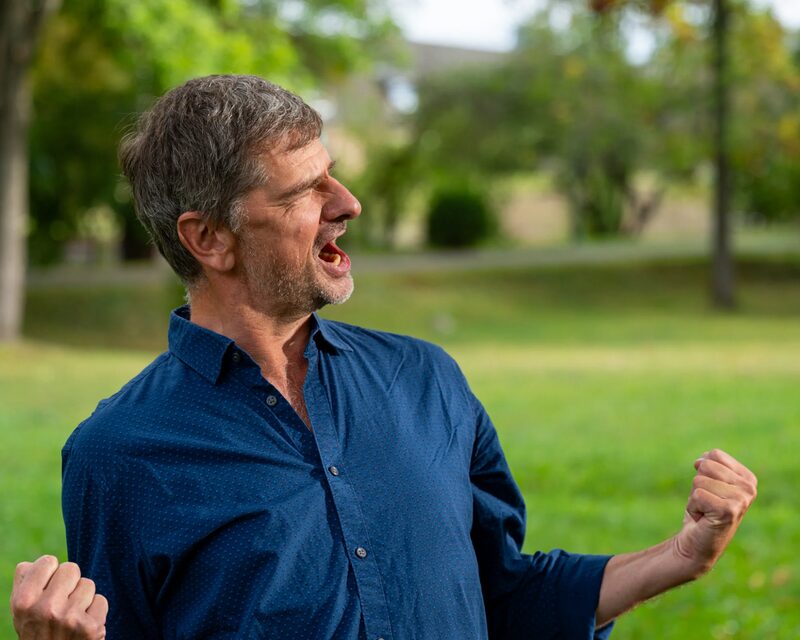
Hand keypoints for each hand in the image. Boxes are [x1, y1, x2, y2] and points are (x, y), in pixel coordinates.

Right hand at [10, 555, 107, 639]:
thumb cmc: (37, 633)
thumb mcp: (21, 612)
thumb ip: (25, 584)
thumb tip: (32, 564)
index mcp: (24, 601)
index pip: (48, 561)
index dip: (50, 573)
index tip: (47, 588)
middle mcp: (46, 608)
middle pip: (71, 568)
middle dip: (69, 583)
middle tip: (61, 605)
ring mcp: (70, 618)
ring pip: (88, 584)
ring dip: (83, 599)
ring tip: (70, 618)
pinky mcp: (91, 628)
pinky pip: (101, 600)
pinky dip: (95, 612)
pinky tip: (83, 627)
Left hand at [673, 449, 757, 577]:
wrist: (696, 543)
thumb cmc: (701, 511)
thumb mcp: (706, 482)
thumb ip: (708, 465)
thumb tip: (700, 461)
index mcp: (748, 478)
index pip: (715, 455)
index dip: (703, 471)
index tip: (710, 491)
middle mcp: (749, 488)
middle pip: (706, 465)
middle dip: (698, 484)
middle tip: (706, 503)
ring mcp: (741, 500)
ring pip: (699, 480)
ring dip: (695, 497)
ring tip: (705, 511)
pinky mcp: (729, 511)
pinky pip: (697, 495)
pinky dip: (693, 507)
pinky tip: (703, 518)